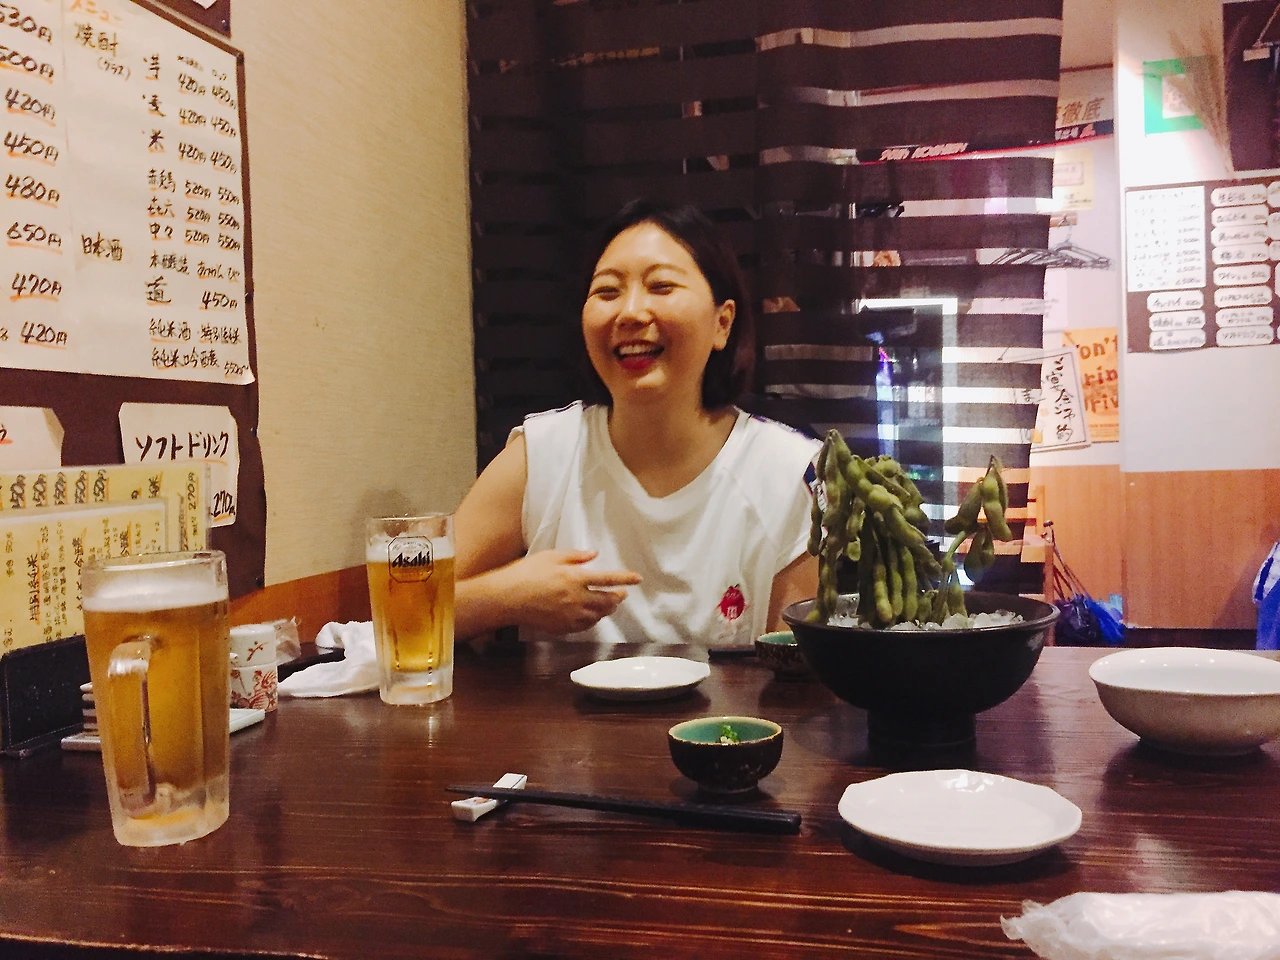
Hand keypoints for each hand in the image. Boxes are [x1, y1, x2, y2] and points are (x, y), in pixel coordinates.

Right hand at [505, 550, 641, 634]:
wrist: (507, 598)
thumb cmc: (526, 572)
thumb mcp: (550, 556)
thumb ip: (575, 556)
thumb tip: (594, 555)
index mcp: (575, 578)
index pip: (608, 579)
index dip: (625, 579)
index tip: (637, 579)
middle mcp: (577, 598)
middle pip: (607, 601)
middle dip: (618, 597)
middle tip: (622, 594)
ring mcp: (570, 615)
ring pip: (598, 615)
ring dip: (607, 610)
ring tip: (610, 605)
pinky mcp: (562, 627)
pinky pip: (585, 626)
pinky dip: (593, 620)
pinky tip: (592, 616)